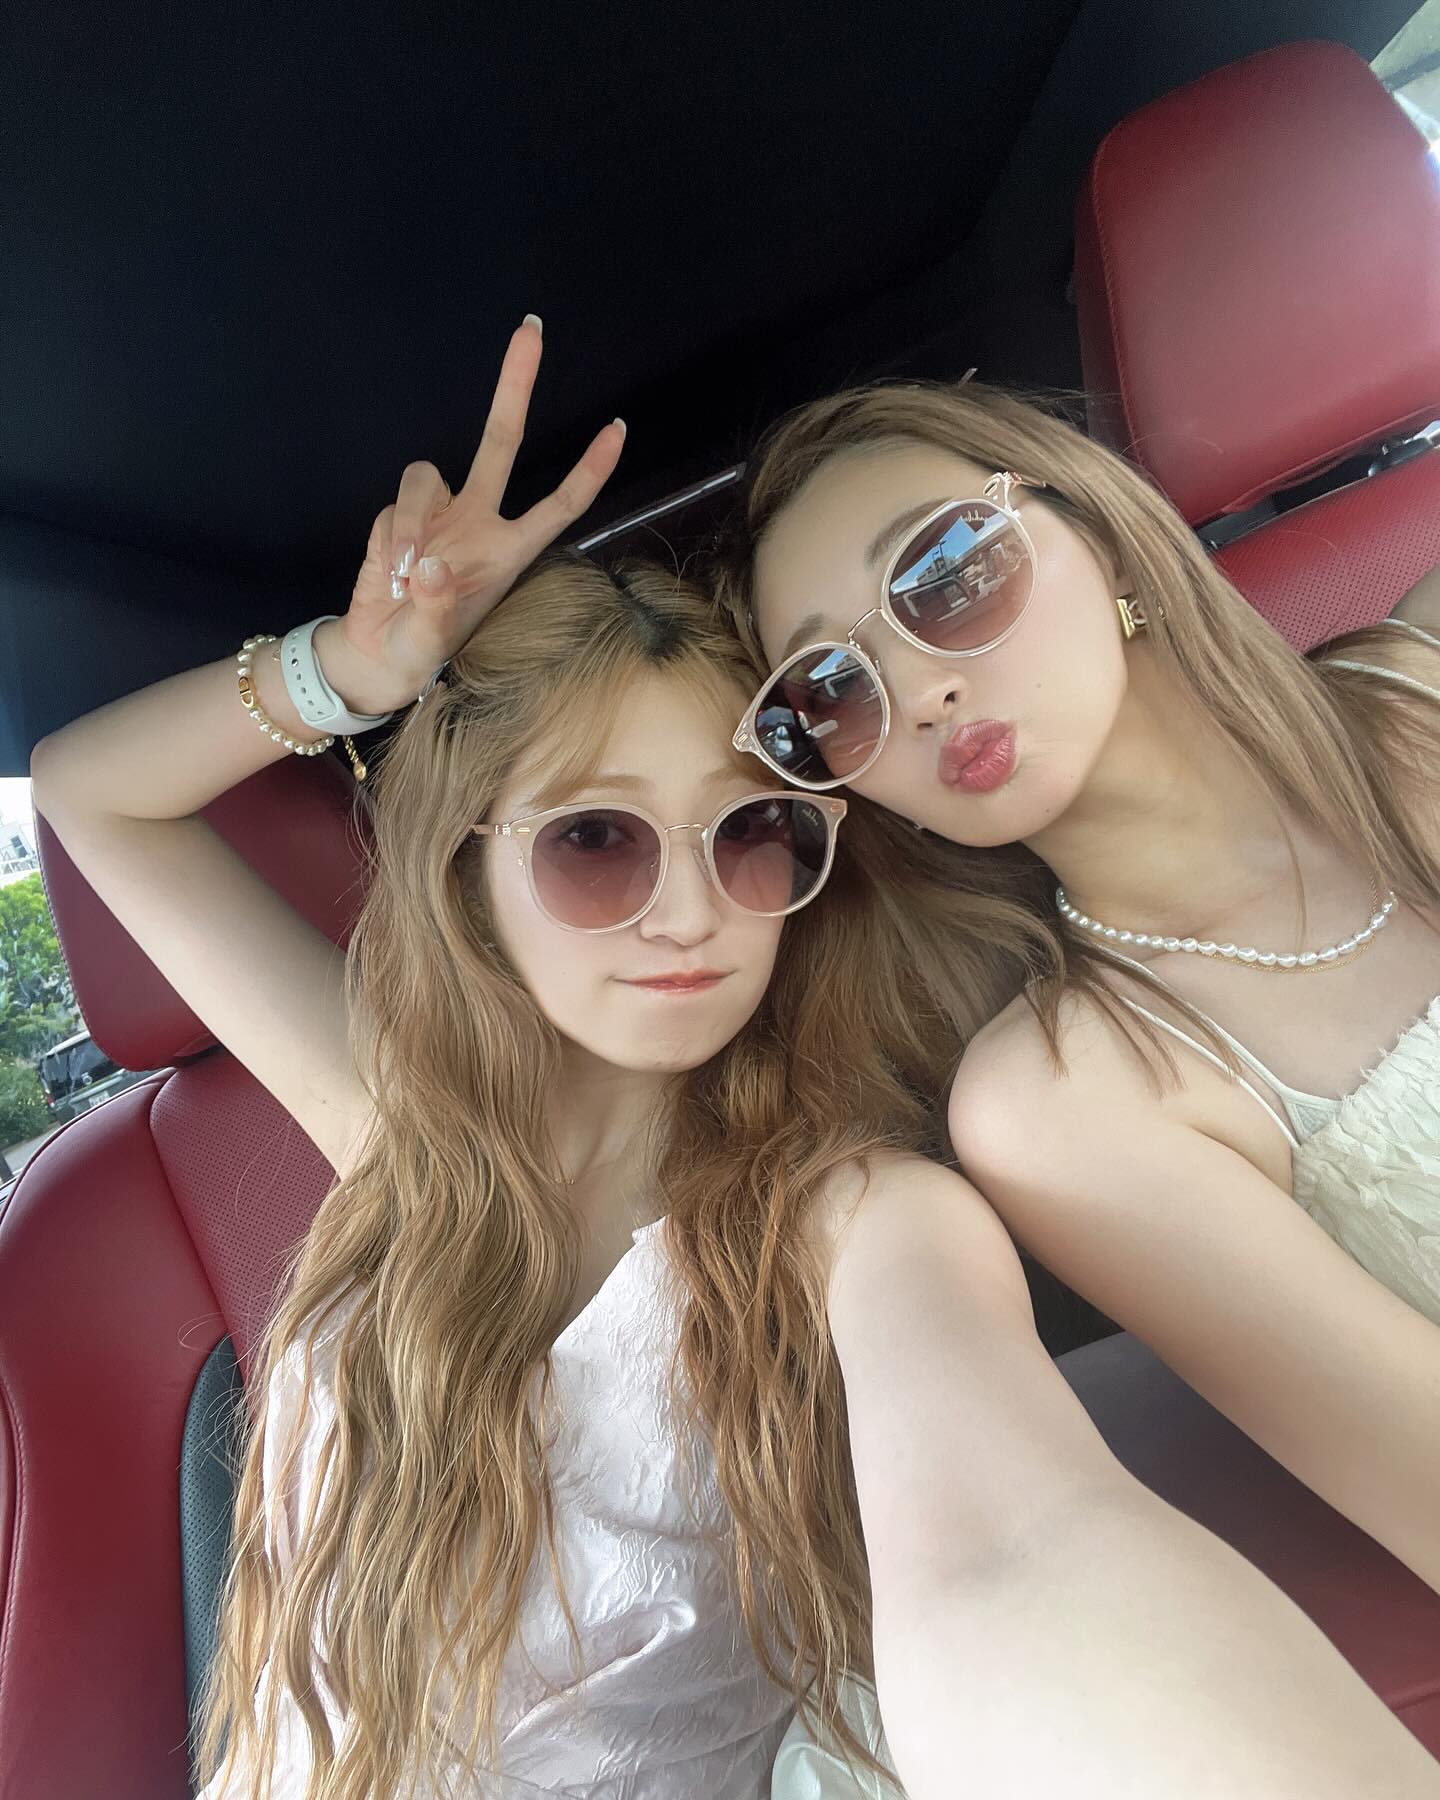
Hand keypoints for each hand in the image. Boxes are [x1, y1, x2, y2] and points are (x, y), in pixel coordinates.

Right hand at [323, 317, 625, 713]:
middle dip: (515, 384)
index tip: (618, 428)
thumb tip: (429, 565)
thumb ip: (435, 606)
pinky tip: (388, 574)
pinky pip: (395, 505)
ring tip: (404, 577)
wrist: (378, 652)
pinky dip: (390, 536)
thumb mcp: (433, 640)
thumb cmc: (422, 647)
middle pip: (502, 440)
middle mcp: (478, 520)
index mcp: (509, 550)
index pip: (561, 503)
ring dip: (411, 523)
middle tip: (532, 328)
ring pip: (427, 475)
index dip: (590, 469)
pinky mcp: (398, 514)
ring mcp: (438, 513)